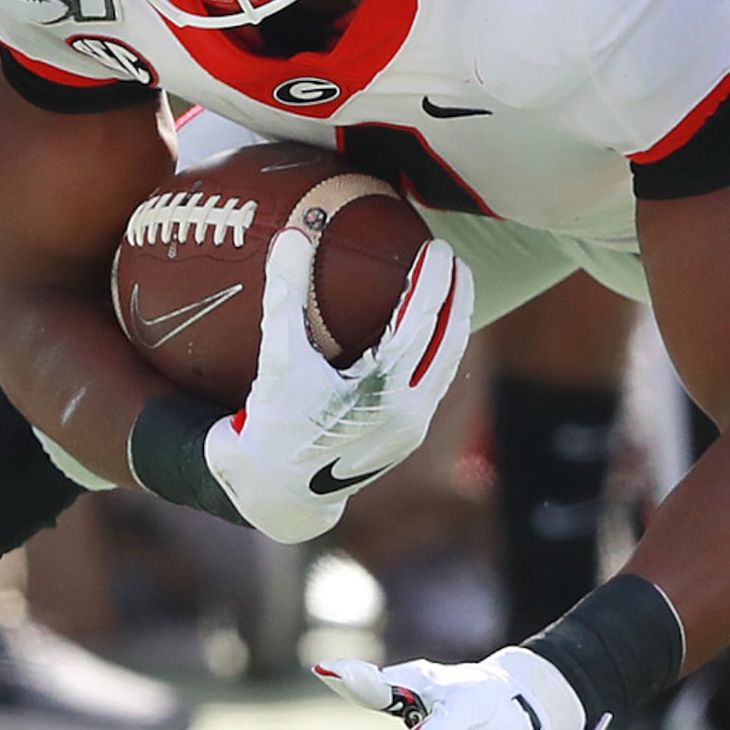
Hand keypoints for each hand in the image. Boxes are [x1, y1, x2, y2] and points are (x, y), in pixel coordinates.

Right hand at [203, 230, 467, 542]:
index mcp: (383, 390)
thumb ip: (284, 296)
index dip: (432, 281)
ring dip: (454, 324)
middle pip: (448, 341)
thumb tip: (292, 235)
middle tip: (455, 258)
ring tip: (454, 290)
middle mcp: (409, 411)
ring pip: (447, 365)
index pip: (420, 322)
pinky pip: (434, 384)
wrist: (278, 493)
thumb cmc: (273, 424)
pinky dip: (438, 352)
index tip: (438, 247)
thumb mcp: (277, 361)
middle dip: (457, 297)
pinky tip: (432, 334)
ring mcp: (413, 427)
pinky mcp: (408, 437)